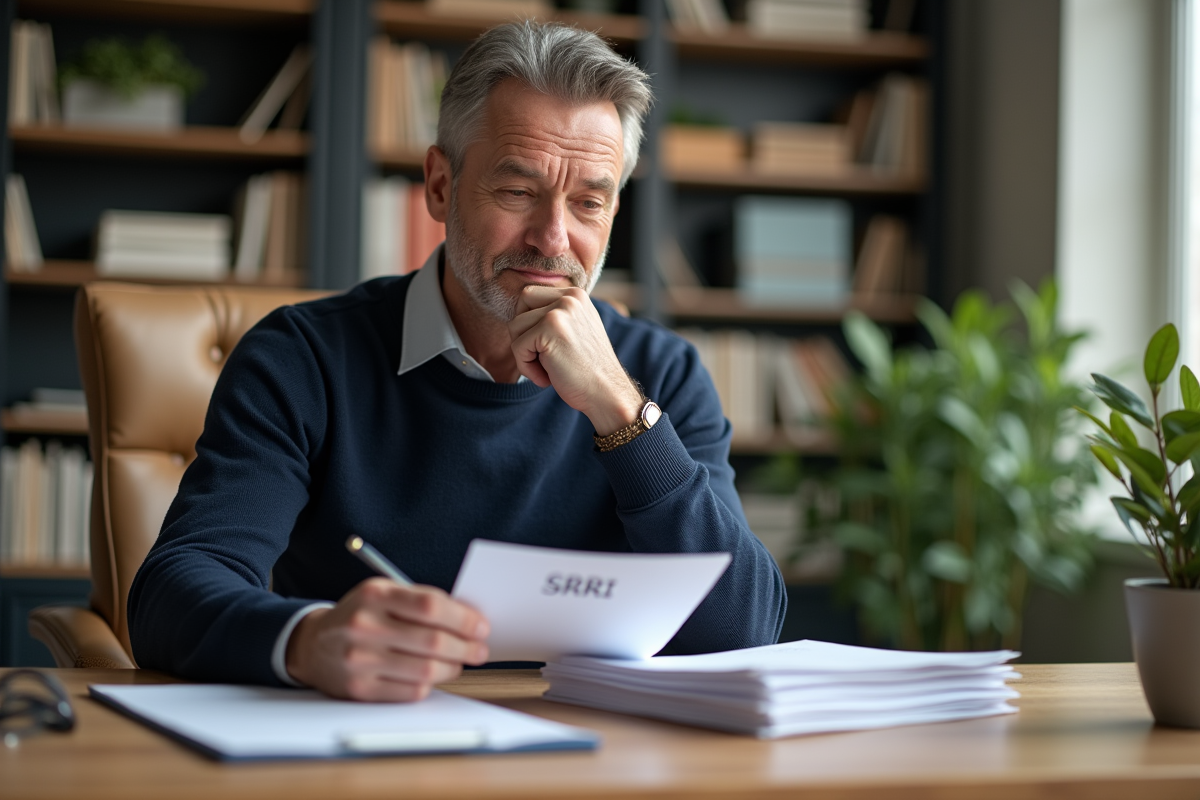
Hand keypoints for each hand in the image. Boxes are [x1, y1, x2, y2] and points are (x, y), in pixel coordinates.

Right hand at [285, 578, 489, 700]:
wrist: (313, 644)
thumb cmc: (361, 616)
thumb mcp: (384, 593)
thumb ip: (422, 602)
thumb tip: (470, 619)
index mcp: (375, 594)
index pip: (431, 606)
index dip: (464, 619)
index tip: (481, 627)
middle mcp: (364, 625)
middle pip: (433, 641)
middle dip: (466, 647)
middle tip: (479, 650)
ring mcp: (359, 659)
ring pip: (426, 670)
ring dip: (452, 669)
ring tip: (458, 663)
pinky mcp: (359, 689)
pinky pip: (411, 691)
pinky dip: (429, 685)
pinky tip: (431, 676)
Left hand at [508, 285, 643, 434]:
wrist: (606, 393)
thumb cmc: (587, 369)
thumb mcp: (575, 331)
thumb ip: (556, 316)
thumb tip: (519, 314)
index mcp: (576, 295)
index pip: (532, 296)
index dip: (531, 324)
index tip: (549, 348)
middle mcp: (569, 298)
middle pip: (521, 303)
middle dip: (523, 332)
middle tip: (542, 357)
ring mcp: (560, 311)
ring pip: (515, 326)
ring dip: (524, 353)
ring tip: (548, 369)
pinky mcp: (550, 328)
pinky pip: (517, 346)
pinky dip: (526, 368)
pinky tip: (547, 378)